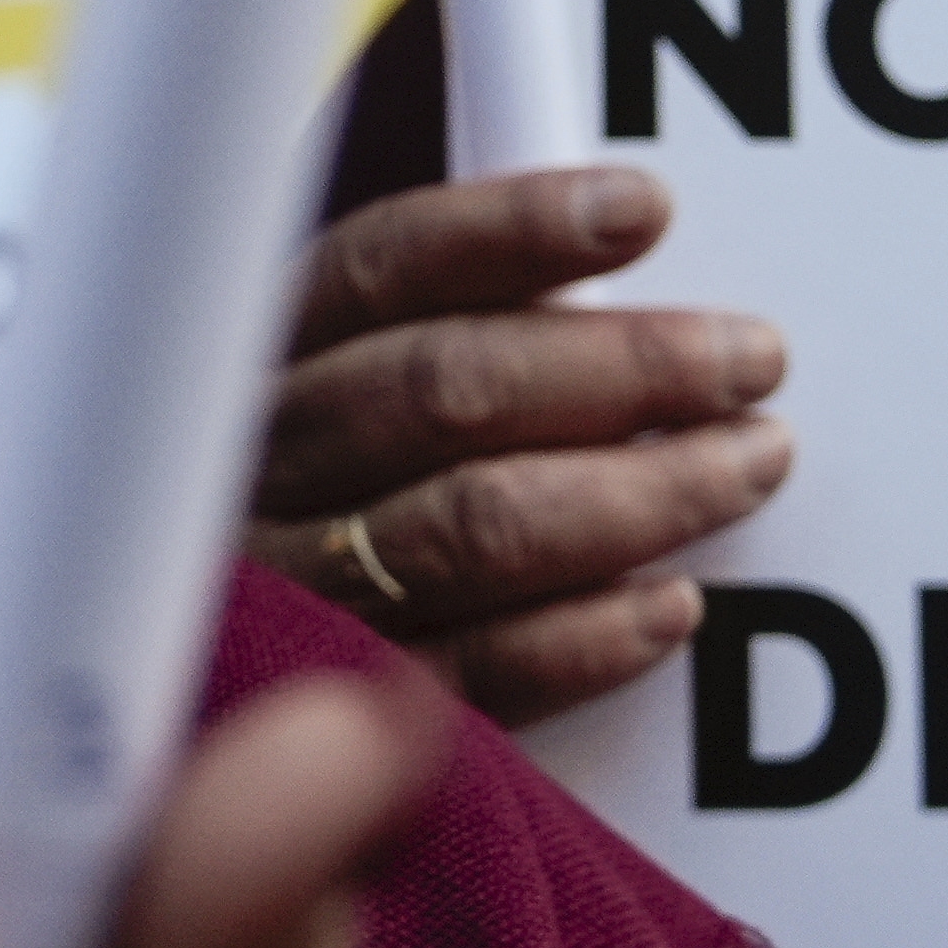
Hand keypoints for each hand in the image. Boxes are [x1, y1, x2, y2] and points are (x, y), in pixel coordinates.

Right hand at [250, 168, 788, 725]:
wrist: (195, 739)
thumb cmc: (314, 517)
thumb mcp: (330, 402)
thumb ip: (444, 340)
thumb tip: (617, 278)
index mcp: (255, 357)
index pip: (384, 264)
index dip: (517, 229)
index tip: (643, 209)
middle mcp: (256, 465)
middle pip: (443, 388)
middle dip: (623, 365)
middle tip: (752, 359)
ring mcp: (284, 592)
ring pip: (472, 523)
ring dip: (638, 492)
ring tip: (749, 465)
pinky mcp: (334, 713)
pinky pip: (472, 675)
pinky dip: (585, 637)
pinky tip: (672, 607)